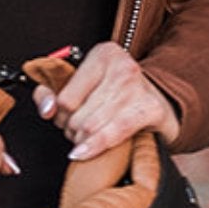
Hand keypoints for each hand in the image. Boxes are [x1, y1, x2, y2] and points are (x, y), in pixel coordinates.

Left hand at [37, 41, 181, 160]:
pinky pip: (113, 134)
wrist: (161, 101)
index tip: (67, 116)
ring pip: (90, 127)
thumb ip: (51, 93)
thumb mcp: (81, 84)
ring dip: (83, 141)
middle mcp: (122, 67)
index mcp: (104, 54)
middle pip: (77, 115)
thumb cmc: (117, 94)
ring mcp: (137, 87)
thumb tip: (47, 109)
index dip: (60, 114)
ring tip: (86, 139)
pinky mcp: (150, 108)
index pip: (65, 98)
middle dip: (72, 130)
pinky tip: (85, 153)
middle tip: (79, 130)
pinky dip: (95, 147)